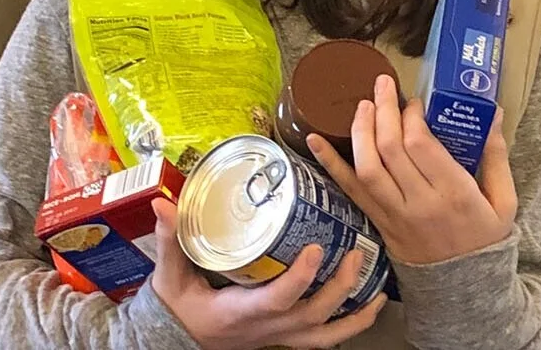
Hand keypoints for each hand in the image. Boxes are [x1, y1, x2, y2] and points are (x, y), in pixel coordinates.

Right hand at [149, 199, 386, 349]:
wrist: (179, 339)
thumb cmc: (178, 306)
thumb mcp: (171, 274)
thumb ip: (170, 239)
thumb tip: (162, 203)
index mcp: (243, 311)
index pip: (279, 299)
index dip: (300, 277)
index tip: (316, 248)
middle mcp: (269, 328)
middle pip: (315, 314)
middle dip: (341, 286)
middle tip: (355, 252)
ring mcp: (282, 337)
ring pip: (329, 333)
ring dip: (356, 310)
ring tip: (378, 282)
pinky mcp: (289, 338)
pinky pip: (329, 339)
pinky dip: (354, 324)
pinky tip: (373, 304)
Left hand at [308, 74, 514, 264]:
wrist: (465, 289)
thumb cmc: (486, 238)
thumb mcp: (504, 201)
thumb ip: (497, 156)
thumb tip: (495, 113)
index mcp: (454, 193)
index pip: (420, 144)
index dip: (411, 116)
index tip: (415, 102)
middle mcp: (421, 203)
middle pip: (390, 149)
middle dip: (382, 110)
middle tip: (381, 85)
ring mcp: (395, 215)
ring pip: (367, 167)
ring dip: (360, 130)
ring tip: (362, 105)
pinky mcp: (378, 223)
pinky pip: (350, 190)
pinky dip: (329, 163)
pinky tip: (314, 138)